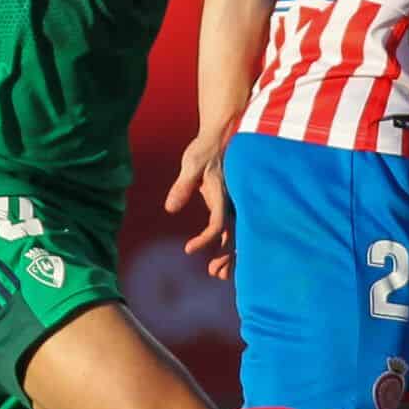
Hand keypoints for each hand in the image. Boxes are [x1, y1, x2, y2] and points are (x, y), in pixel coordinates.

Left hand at [165, 133, 234, 279]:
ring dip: (230, 255)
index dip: (205, 239)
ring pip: (238, 236)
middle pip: (234, 237)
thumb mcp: (191, 164)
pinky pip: (234, 228)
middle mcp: (234, 202)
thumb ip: (182, 186)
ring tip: (217, 272)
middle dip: (227, 258)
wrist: (222, 134)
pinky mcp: (231, 204)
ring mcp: (235, 204)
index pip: (218, 224)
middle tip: (212, 273)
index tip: (188, 249)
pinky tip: (221, 254)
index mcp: (223, 195)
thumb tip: (170, 209)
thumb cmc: (205, 148)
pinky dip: (229, 244)